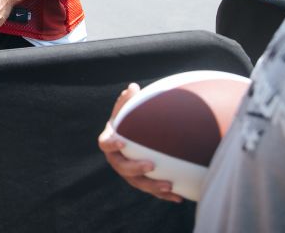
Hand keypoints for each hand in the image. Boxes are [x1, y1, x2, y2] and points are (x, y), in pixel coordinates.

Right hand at [97, 84, 183, 202]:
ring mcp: (127, 173)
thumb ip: (127, 101)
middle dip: (136, 168)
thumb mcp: (125, 110)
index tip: (122, 142)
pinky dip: (163, 195)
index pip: (106, 144)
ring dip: (152, 186)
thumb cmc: (126, 121)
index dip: (113, 144)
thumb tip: (133, 87)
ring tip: (169, 185)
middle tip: (152, 165)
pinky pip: (151, 190)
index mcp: (109, 142)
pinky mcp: (140, 181)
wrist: (129, 138)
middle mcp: (116, 160)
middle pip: (123, 168)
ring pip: (137, 183)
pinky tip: (178, 197)